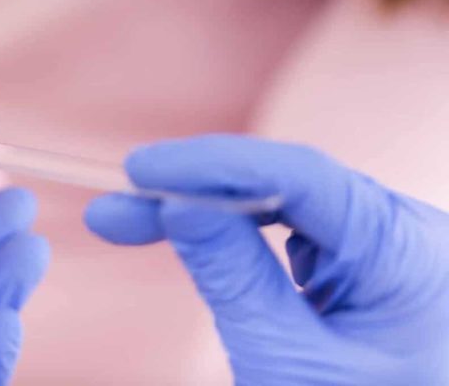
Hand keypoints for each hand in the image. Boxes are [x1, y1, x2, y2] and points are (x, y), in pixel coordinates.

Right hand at [84, 135, 448, 384]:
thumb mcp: (287, 362)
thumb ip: (232, 276)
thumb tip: (177, 202)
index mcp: (408, 254)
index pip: (301, 176)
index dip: (212, 165)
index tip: (139, 170)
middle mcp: (406, 233)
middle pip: (285, 183)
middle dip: (194, 191)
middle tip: (117, 208)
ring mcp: (387, 245)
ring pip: (282, 200)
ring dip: (205, 209)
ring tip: (132, 222)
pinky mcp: (365, 261)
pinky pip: (292, 226)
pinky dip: (235, 232)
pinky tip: (188, 233)